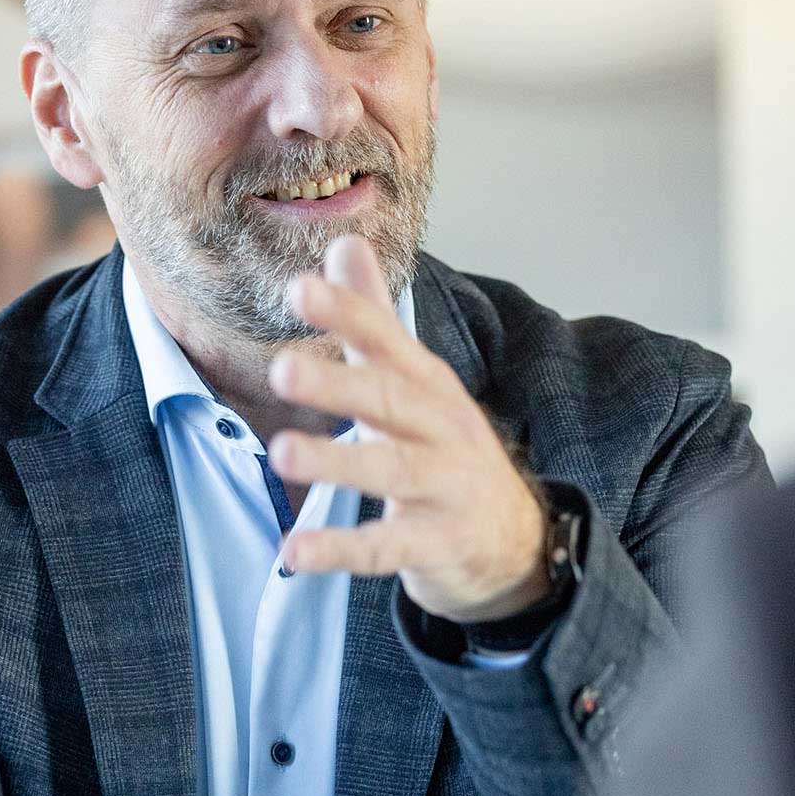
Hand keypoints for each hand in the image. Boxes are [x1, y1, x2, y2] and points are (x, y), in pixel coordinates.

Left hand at [266, 236, 550, 623]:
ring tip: (281, 453)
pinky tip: (293, 552)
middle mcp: (441, 428)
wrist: (513, 538)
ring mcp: (445, 487)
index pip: (387, 340)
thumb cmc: (445, 446)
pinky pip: (386, 548)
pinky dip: (341, 550)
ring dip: (337, 462)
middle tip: (281, 370)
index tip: (298, 289)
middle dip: (338, 384)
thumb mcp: (414, 380)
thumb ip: (372, 319)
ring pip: (390, 471)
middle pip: (389, 401)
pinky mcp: (437, 543)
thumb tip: (342, 242)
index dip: (347, 315)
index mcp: (427, 383)